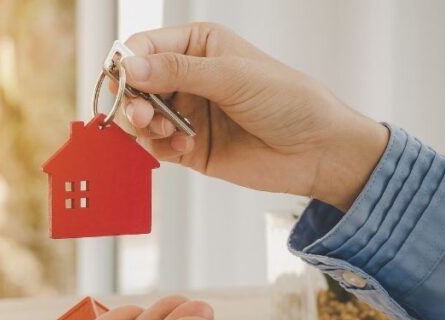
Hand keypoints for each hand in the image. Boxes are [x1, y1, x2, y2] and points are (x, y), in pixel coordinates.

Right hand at [116, 23, 388, 210]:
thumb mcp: (233, 76)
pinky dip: (159, 148)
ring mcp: (185, 112)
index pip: (144, 47)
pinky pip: (154, 146)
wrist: (317, 150)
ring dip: (143, 126)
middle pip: (133, 84)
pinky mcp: (187, 146)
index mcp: (198, 45)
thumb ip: (179, 72)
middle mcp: (187, 76)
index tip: (128, 82)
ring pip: (138, 117)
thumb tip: (131, 67)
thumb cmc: (289, 101)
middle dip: (131, 100)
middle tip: (142, 116)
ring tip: (166, 132)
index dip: (128, 64)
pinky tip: (183, 147)